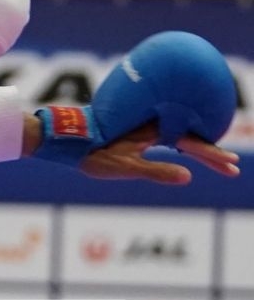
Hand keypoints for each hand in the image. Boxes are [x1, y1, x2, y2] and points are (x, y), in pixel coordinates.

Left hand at [79, 123, 239, 185]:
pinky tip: (188, 152)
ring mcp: (145, 127)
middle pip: (190, 137)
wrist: (67, 139)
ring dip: (199, 149)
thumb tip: (187, 176)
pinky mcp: (137, 130)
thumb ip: (156, 171)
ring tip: (219, 164)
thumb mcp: (125, 167)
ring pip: (181, 136)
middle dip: (212, 153)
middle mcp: (152, 124)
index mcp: (153, 129)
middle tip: (233, 169)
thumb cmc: (93, 153)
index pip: (190, 143)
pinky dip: (183, 144)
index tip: (231, 165)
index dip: (211, 154)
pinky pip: (169, 135)